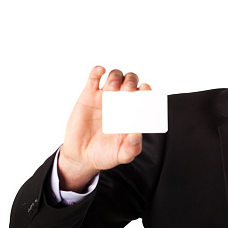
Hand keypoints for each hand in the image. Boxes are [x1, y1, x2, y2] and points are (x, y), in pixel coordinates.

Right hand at [58, 66, 150, 191]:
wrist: (81, 156)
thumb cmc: (105, 154)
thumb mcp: (122, 155)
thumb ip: (132, 147)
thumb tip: (138, 134)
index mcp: (132, 113)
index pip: (144, 95)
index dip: (146, 90)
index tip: (144, 92)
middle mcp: (121, 102)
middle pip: (130, 81)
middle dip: (132, 80)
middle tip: (128, 89)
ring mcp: (105, 98)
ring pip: (114, 76)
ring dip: (116, 77)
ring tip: (112, 88)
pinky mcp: (88, 96)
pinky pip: (94, 78)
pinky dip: (97, 71)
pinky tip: (100, 72)